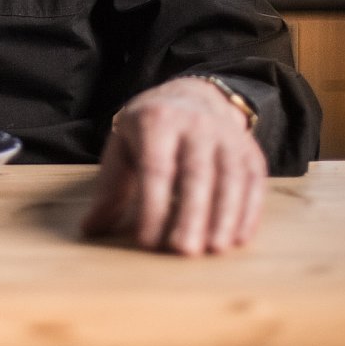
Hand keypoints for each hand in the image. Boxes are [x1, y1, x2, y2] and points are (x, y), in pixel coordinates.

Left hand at [80, 77, 266, 254]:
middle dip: (192, 214)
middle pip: (196, 173)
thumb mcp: (123, 146)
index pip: (156, 167)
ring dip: (224, 216)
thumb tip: (90, 228)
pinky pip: (254, 181)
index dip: (152, 205)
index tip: (146, 241)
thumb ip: (110, 187)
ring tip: (214, 249)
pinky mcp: (250, 150)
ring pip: (230, 177)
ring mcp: (227, 135)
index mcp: (157, 121)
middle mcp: (196, 124)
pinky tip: (239, 238)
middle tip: (184, 251)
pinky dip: (249, 211)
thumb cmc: (150, 129)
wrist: (193, 94)